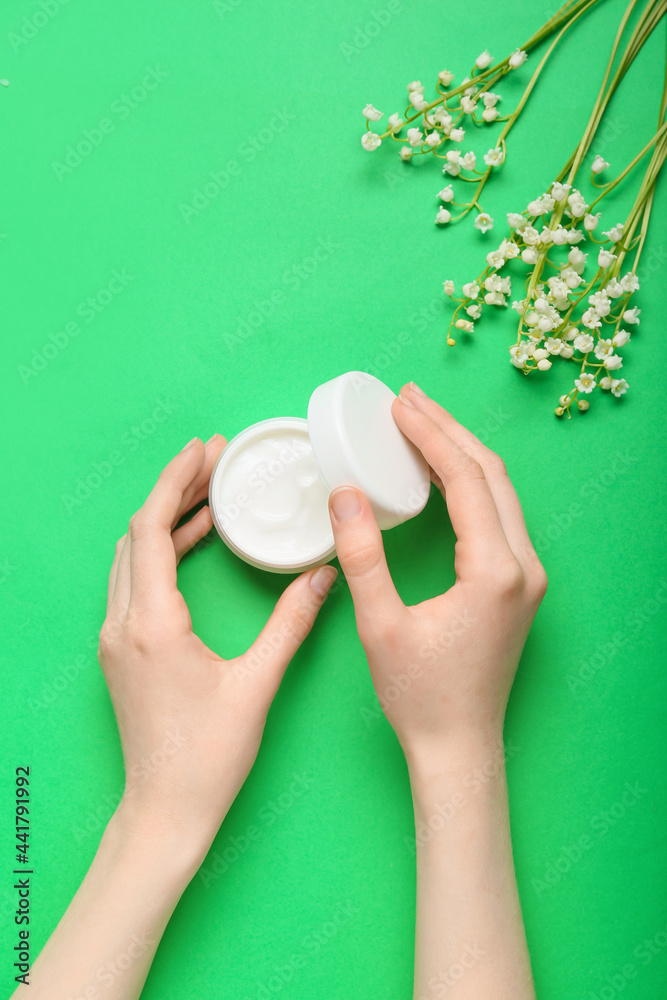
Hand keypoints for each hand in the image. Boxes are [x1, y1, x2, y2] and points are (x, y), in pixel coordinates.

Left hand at [99, 434, 336, 856]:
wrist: (164, 813)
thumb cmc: (207, 758)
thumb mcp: (257, 685)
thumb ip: (291, 624)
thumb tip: (324, 576)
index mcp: (152, 624)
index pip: (150, 528)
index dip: (176, 481)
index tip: (204, 449)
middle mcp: (123, 624)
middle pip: (137, 534)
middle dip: (173, 491)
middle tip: (213, 462)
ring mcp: (116, 639)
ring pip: (131, 557)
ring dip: (166, 520)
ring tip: (210, 495)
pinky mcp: (122, 653)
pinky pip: (134, 583)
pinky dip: (160, 553)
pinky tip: (195, 544)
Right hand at [327, 383, 546, 765]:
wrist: (459, 748)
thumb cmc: (420, 697)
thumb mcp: (379, 625)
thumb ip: (362, 555)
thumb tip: (346, 493)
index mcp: (495, 572)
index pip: (467, 479)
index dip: (430, 436)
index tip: (398, 406)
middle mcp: (523, 567)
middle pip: (492, 475)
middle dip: (449, 431)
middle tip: (409, 400)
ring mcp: (526, 576)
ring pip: (500, 492)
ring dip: (461, 454)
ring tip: (421, 424)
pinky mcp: (517, 586)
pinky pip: (498, 517)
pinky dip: (469, 485)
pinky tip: (440, 474)